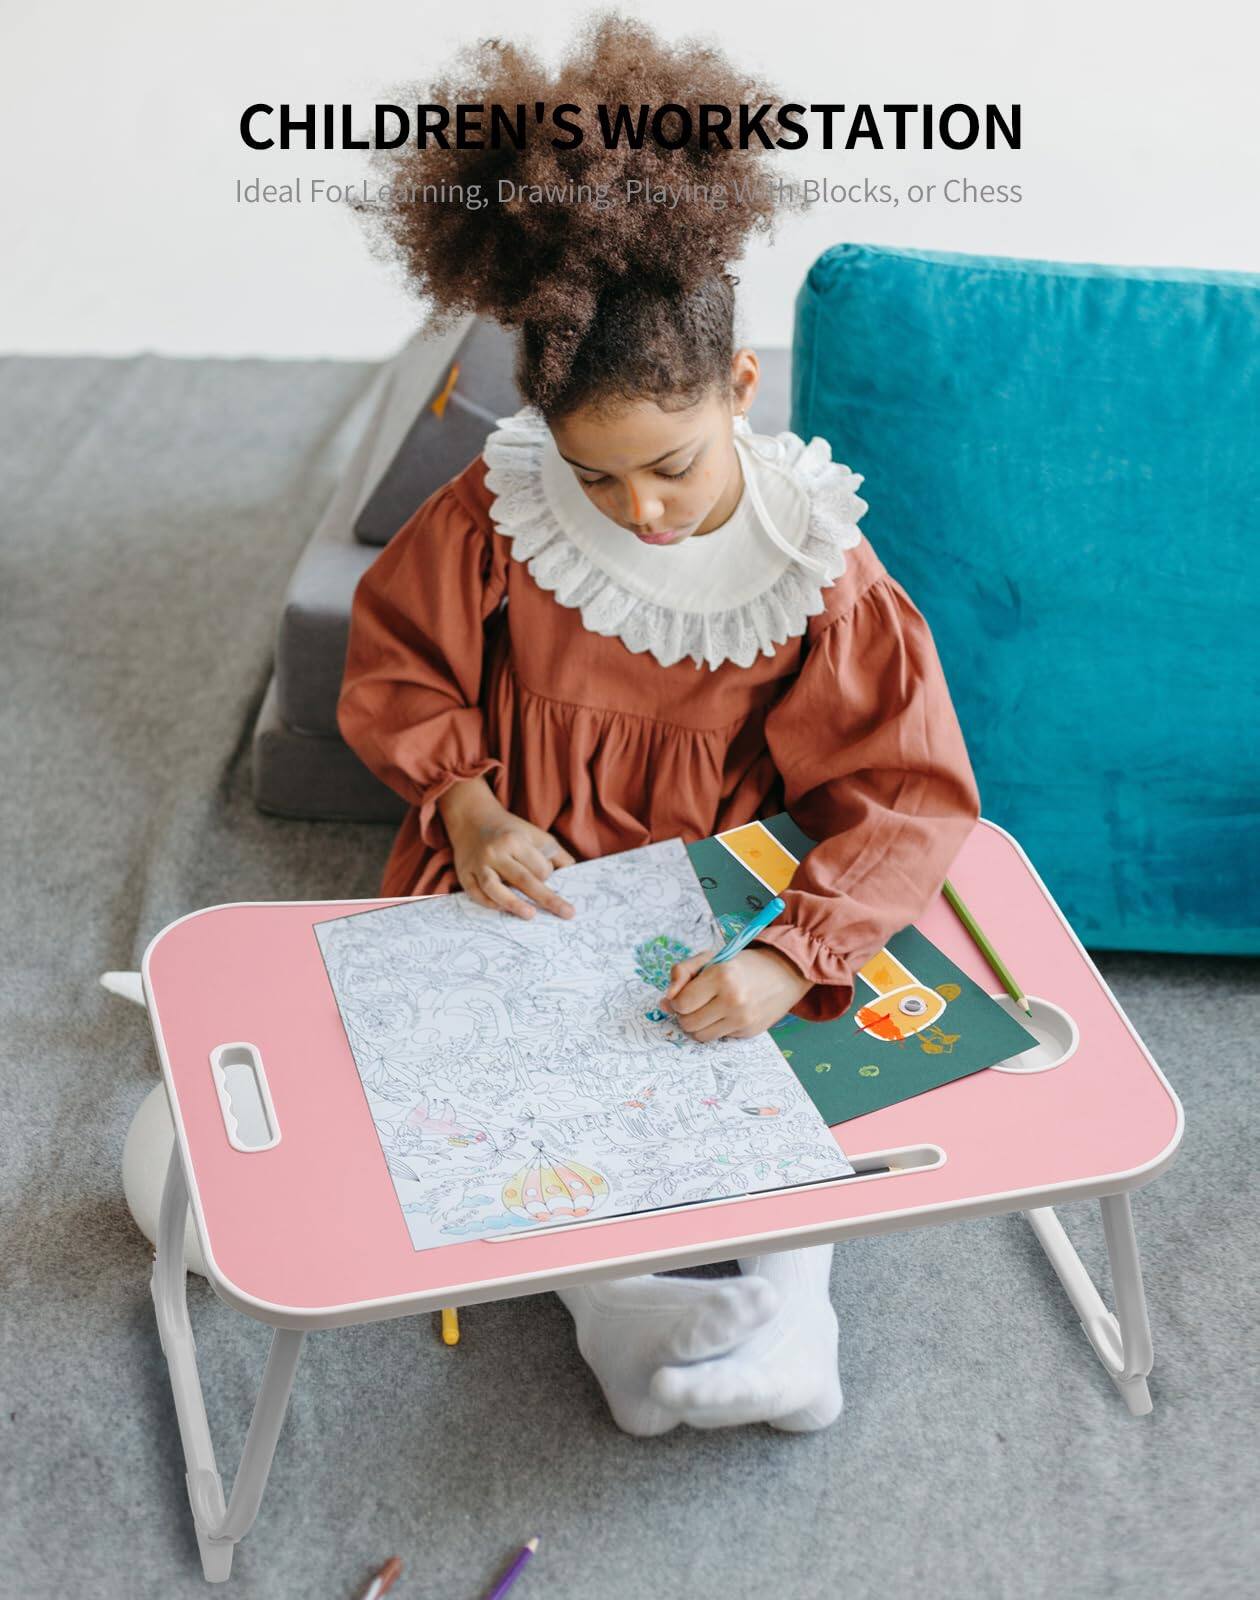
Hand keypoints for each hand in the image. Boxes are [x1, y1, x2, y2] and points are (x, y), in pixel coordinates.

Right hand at [437, 778, 576, 919]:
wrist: (472, 818)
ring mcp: (478, 864)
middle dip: (546, 898)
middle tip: (566, 913)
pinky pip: (476, 893)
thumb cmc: (509, 831)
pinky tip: (502, 910)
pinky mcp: (464, 873)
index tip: (547, 876)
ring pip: (494, 887)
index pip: (538, 867)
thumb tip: (572, 874)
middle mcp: (495, 852)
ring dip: (513, 903)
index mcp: (515, 840)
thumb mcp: (535, 835)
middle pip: (522, 879)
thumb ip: (556, 854)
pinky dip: (488, 903)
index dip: (547, 875)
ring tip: (531, 915)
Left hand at [661, 945, 811, 1041]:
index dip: (675, 1001)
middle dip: (684, 1015)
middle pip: (688, 1023)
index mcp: (721, 976)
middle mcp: (733, 1000)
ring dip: (697, 1025)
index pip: (682, 1003)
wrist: (784, 973)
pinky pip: (719, 1037)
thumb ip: (682, 973)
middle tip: (693, 1003)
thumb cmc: (741, 964)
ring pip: (700, 1036)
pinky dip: (716, 1028)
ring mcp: (743, 1019)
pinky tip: (725, 1013)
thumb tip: (665, 1001)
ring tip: (706, 1010)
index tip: (681, 995)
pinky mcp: (749, 1032)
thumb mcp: (710, 958)